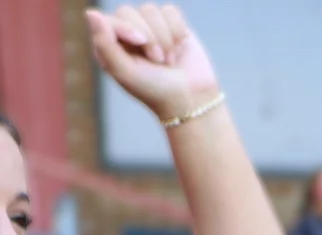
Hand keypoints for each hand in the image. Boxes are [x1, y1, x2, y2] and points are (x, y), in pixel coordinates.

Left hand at [86, 5, 220, 121]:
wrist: (192, 99)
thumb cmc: (155, 90)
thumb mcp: (124, 71)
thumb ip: (104, 43)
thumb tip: (92, 12)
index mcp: (111, 45)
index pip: (110, 19)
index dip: (126, 26)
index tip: (140, 42)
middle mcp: (128, 33)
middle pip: (129, 11)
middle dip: (149, 36)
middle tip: (157, 60)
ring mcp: (151, 29)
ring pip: (151, 10)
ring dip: (164, 37)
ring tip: (168, 59)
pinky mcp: (173, 26)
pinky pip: (170, 11)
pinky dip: (177, 30)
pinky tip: (179, 47)